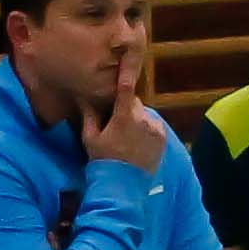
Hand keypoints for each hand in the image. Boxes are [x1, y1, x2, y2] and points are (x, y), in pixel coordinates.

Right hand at [86, 59, 165, 175]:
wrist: (124, 184)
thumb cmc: (103, 159)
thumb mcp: (90, 137)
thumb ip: (89, 114)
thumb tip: (84, 96)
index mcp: (125, 116)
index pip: (126, 90)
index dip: (124, 77)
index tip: (125, 65)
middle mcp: (144, 119)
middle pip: (134, 102)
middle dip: (125, 106)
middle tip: (114, 119)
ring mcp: (156, 128)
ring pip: (144, 114)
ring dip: (136, 118)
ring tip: (126, 135)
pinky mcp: (164, 137)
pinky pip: (153, 125)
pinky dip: (145, 127)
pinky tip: (136, 140)